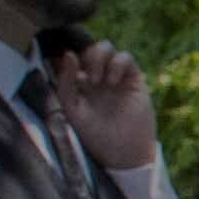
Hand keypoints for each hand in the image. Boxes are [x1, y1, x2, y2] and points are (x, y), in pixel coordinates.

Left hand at [47, 36, 158, 171]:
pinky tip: (112, 82)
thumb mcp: (72, 109)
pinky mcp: (133, 78)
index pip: (72, 58)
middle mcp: (96, 76)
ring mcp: (114, 76)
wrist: (123, 151)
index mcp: (78, 83)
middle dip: (87, 57)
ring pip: (106, 47)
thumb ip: (65, 82)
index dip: (68, 56)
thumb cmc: (94, 134)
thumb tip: (68, 54)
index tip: (67, 68)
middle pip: (88, 48)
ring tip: (98, 81)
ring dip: (99, 58)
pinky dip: (117, 63)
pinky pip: (125, 57)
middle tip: (87, 80)